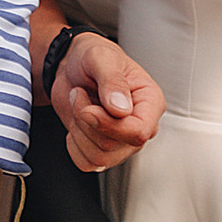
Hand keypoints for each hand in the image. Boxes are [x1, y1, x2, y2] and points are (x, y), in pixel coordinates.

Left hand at [55, 32, 164, 174]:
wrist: (71, 67)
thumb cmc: (92, 58)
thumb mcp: (101, 57)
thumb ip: (112, 81)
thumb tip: (122, 109)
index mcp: (150, 102)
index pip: (139, 132)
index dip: (110, 126)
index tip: (90, 109)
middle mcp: (139, 125)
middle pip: (112, 146)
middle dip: (86, 121)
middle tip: (81, 94)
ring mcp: (122, 141)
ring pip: (98, 157)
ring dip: (78, 130)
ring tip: (80, 104)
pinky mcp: (103, 150)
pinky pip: (86, 163)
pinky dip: (73, 144)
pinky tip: (77, 122)